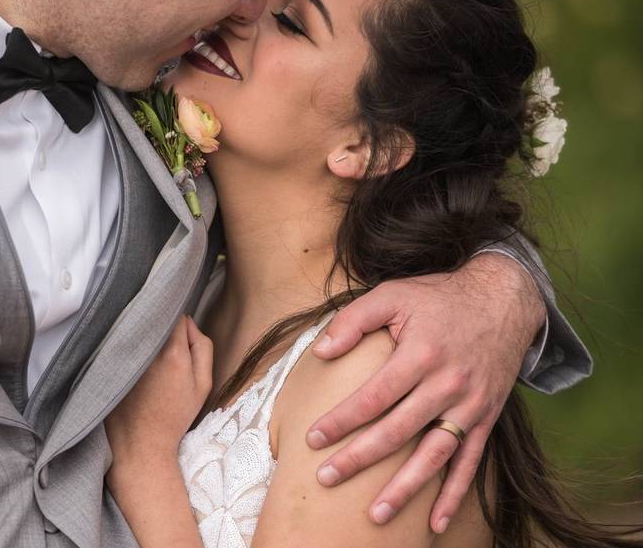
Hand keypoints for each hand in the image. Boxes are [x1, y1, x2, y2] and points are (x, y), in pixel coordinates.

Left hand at [105, 315, 212, 462]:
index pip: (176, 316)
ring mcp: (125, 355)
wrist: (142, 443)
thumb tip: (189, 324)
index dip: (181, 323)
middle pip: (154, 319)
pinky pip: (122, 343)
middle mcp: (147, 349)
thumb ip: (202, 347)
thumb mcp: (203, 384)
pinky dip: (128, 348)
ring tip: (149, 360)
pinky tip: (133, 368)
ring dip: (144, 336)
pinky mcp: (109, 362)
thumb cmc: (176, 415)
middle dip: (162, 327)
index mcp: (173, 352)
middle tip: (166, 350)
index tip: (182, 338)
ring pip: (137, 330)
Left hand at [305, 253, 544, 532]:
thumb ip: (354, 320)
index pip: (374, 396)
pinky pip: (471, 461)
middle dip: (360, 458)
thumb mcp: (393, 294)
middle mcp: (448, 383)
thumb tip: (320, 352)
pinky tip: (434, 522)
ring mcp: (471, 404)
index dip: (342, 420)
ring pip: (435, 455)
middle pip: (398, 431)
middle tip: (326, 479)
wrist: (503, 297)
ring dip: (405, 487)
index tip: (313, 439)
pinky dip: (455, 494)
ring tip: (376, 514)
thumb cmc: (438, 297)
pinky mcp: (486, 417)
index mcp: (420, 354)